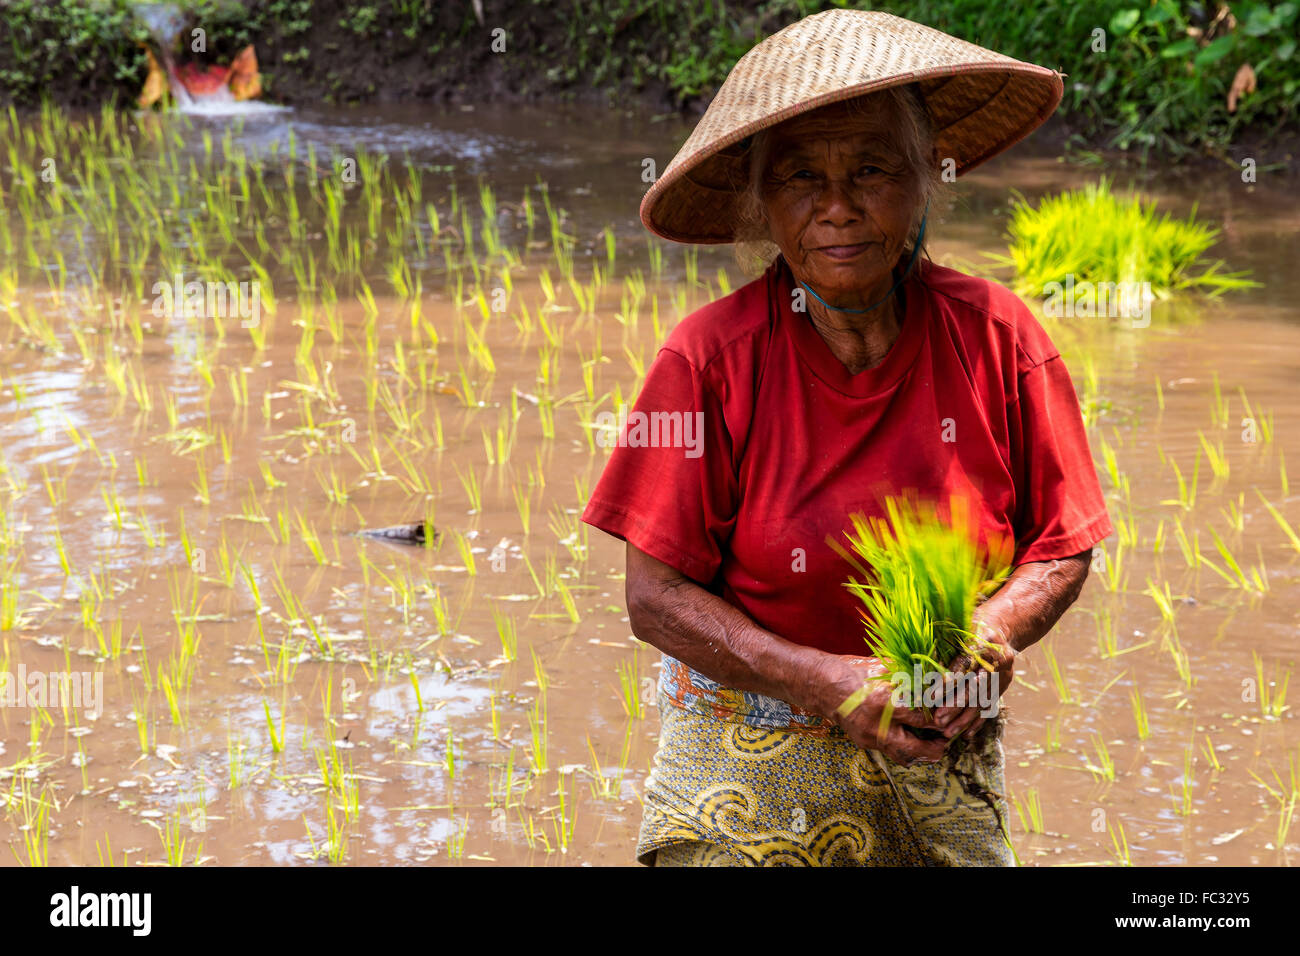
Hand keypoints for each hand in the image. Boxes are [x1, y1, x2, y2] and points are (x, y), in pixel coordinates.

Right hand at [818, 654, 947, 765]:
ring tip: (934, 744)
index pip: (922, 720)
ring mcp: (869, 738)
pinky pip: (891, 751)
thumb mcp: (886, 670)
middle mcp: (877, 726)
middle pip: (914, 750)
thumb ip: (912, 679)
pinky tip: (914, 739)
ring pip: (903, 758)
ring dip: (920, 754)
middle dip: (934, 748)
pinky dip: (905, 748)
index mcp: (883, 703)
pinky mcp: (864, 742)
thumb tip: (940, 680)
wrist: (822, 684)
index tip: (951, 718)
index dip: (940, 720)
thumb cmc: (855, 671)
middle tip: (947, 741)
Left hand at [934, 617, 1015, 741]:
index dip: (946, 681)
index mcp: (983, 640)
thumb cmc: (970, 624)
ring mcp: (1002, 674)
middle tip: (937, 720)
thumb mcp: (958, 624)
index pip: (963, 665)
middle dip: (954, 705)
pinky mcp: (1003, 686)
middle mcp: (996, 659)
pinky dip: (978, 721)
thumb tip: (916, 658)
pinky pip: (991, 706)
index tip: (930, 696)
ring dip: (964, 719)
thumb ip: (942, 640)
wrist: (1001, 628)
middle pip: (973, 687)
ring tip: (947, 732)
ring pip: (982, 700)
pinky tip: (967, 734)